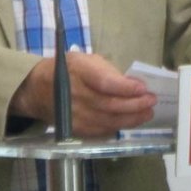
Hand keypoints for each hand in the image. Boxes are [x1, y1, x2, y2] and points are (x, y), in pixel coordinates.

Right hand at [9, 51, 156, 137]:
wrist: (38, 90)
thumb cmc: (68, 70)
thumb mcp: (85, 60)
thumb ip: (107, 71)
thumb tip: (132, 84)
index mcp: (77, 71)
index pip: (103, 82)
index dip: (125, 87)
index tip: (143, 88)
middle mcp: (75, 95)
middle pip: (110, 105)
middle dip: (135, 104)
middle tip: (151, 101)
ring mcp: (75, 116)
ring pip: (109, 121)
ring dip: (132, 118)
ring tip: (147, 112)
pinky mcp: (77, 130)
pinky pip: (103, 130)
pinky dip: (120, 126)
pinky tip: (132, 121)